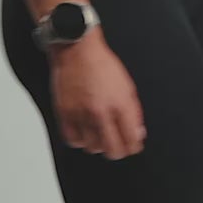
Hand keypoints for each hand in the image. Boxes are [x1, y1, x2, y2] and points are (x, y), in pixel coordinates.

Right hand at [49, 32, 146, 158]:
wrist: (78, 51)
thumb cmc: (103, 65)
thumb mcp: (127, 86)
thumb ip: (134, 113)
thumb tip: (138, 134)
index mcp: (121, 105)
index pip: (131, 140)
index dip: (134, 147)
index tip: (133, 146)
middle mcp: (101, 112)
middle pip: (112, 150)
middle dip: (118, 151)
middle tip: (118, 147)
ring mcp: (81, 114)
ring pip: (92, 148)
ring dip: (98, 145)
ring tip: (100, 137)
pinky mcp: (65, 113)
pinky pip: (72, 140)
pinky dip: (80, 141)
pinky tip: (85, 133)